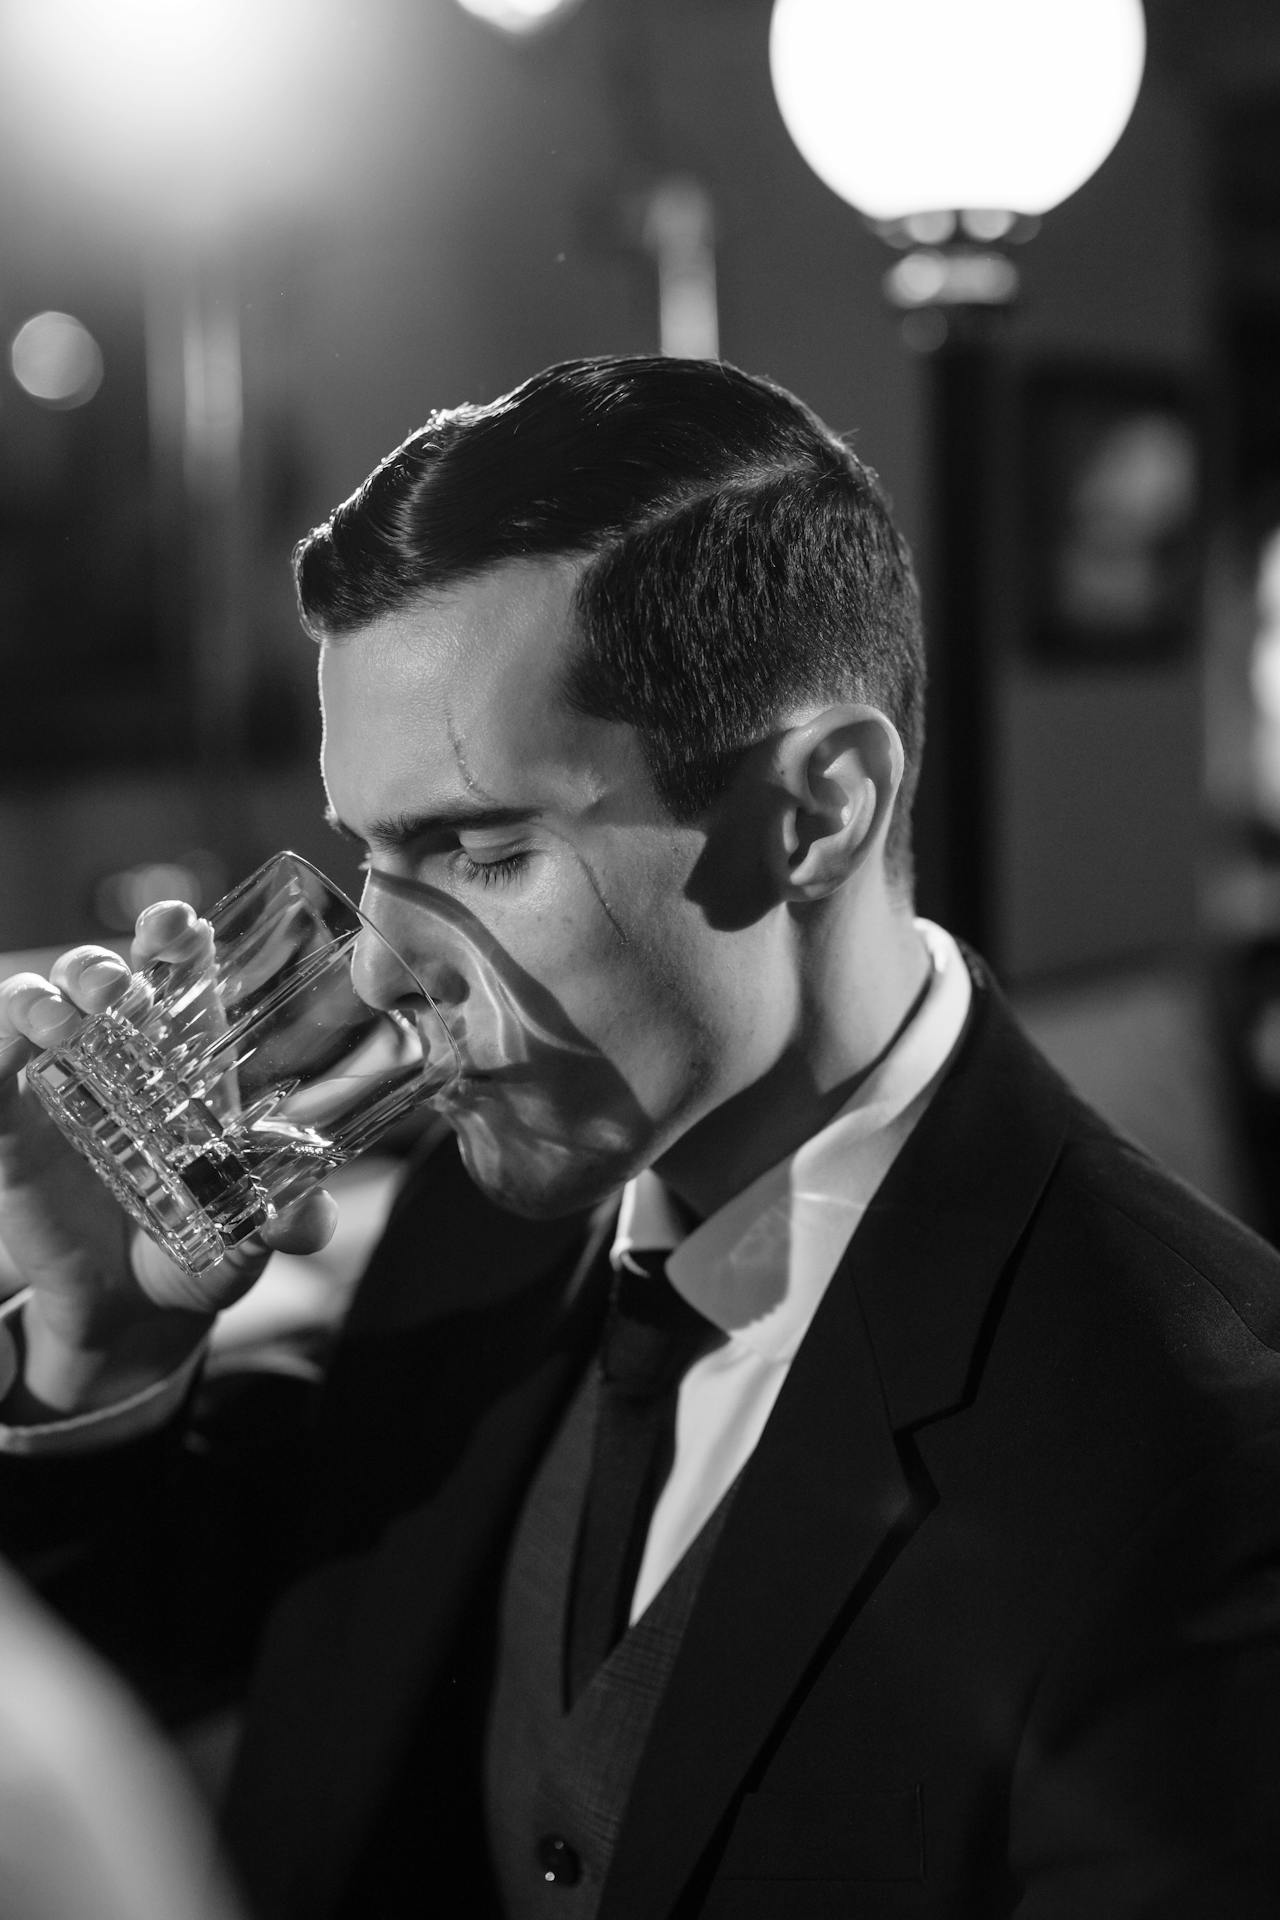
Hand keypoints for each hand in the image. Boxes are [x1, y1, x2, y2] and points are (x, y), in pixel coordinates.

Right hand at [0, 902, 336, 1413]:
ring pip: (39, 1003)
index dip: (173, 934)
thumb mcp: (252, 1236)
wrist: (130, 1311)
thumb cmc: (201, 1249)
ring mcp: (60, 1083)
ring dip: (46, 997)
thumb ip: (288, 1223)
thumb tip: (313, 1221)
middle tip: (119, 991)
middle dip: (104, 965)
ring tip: (65, 1023)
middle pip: (102, 974)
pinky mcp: (12, 1122)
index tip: (177, 925)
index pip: (177, 970)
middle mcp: (119, 1056)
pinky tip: (16, 1044)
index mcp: (186, 1060)